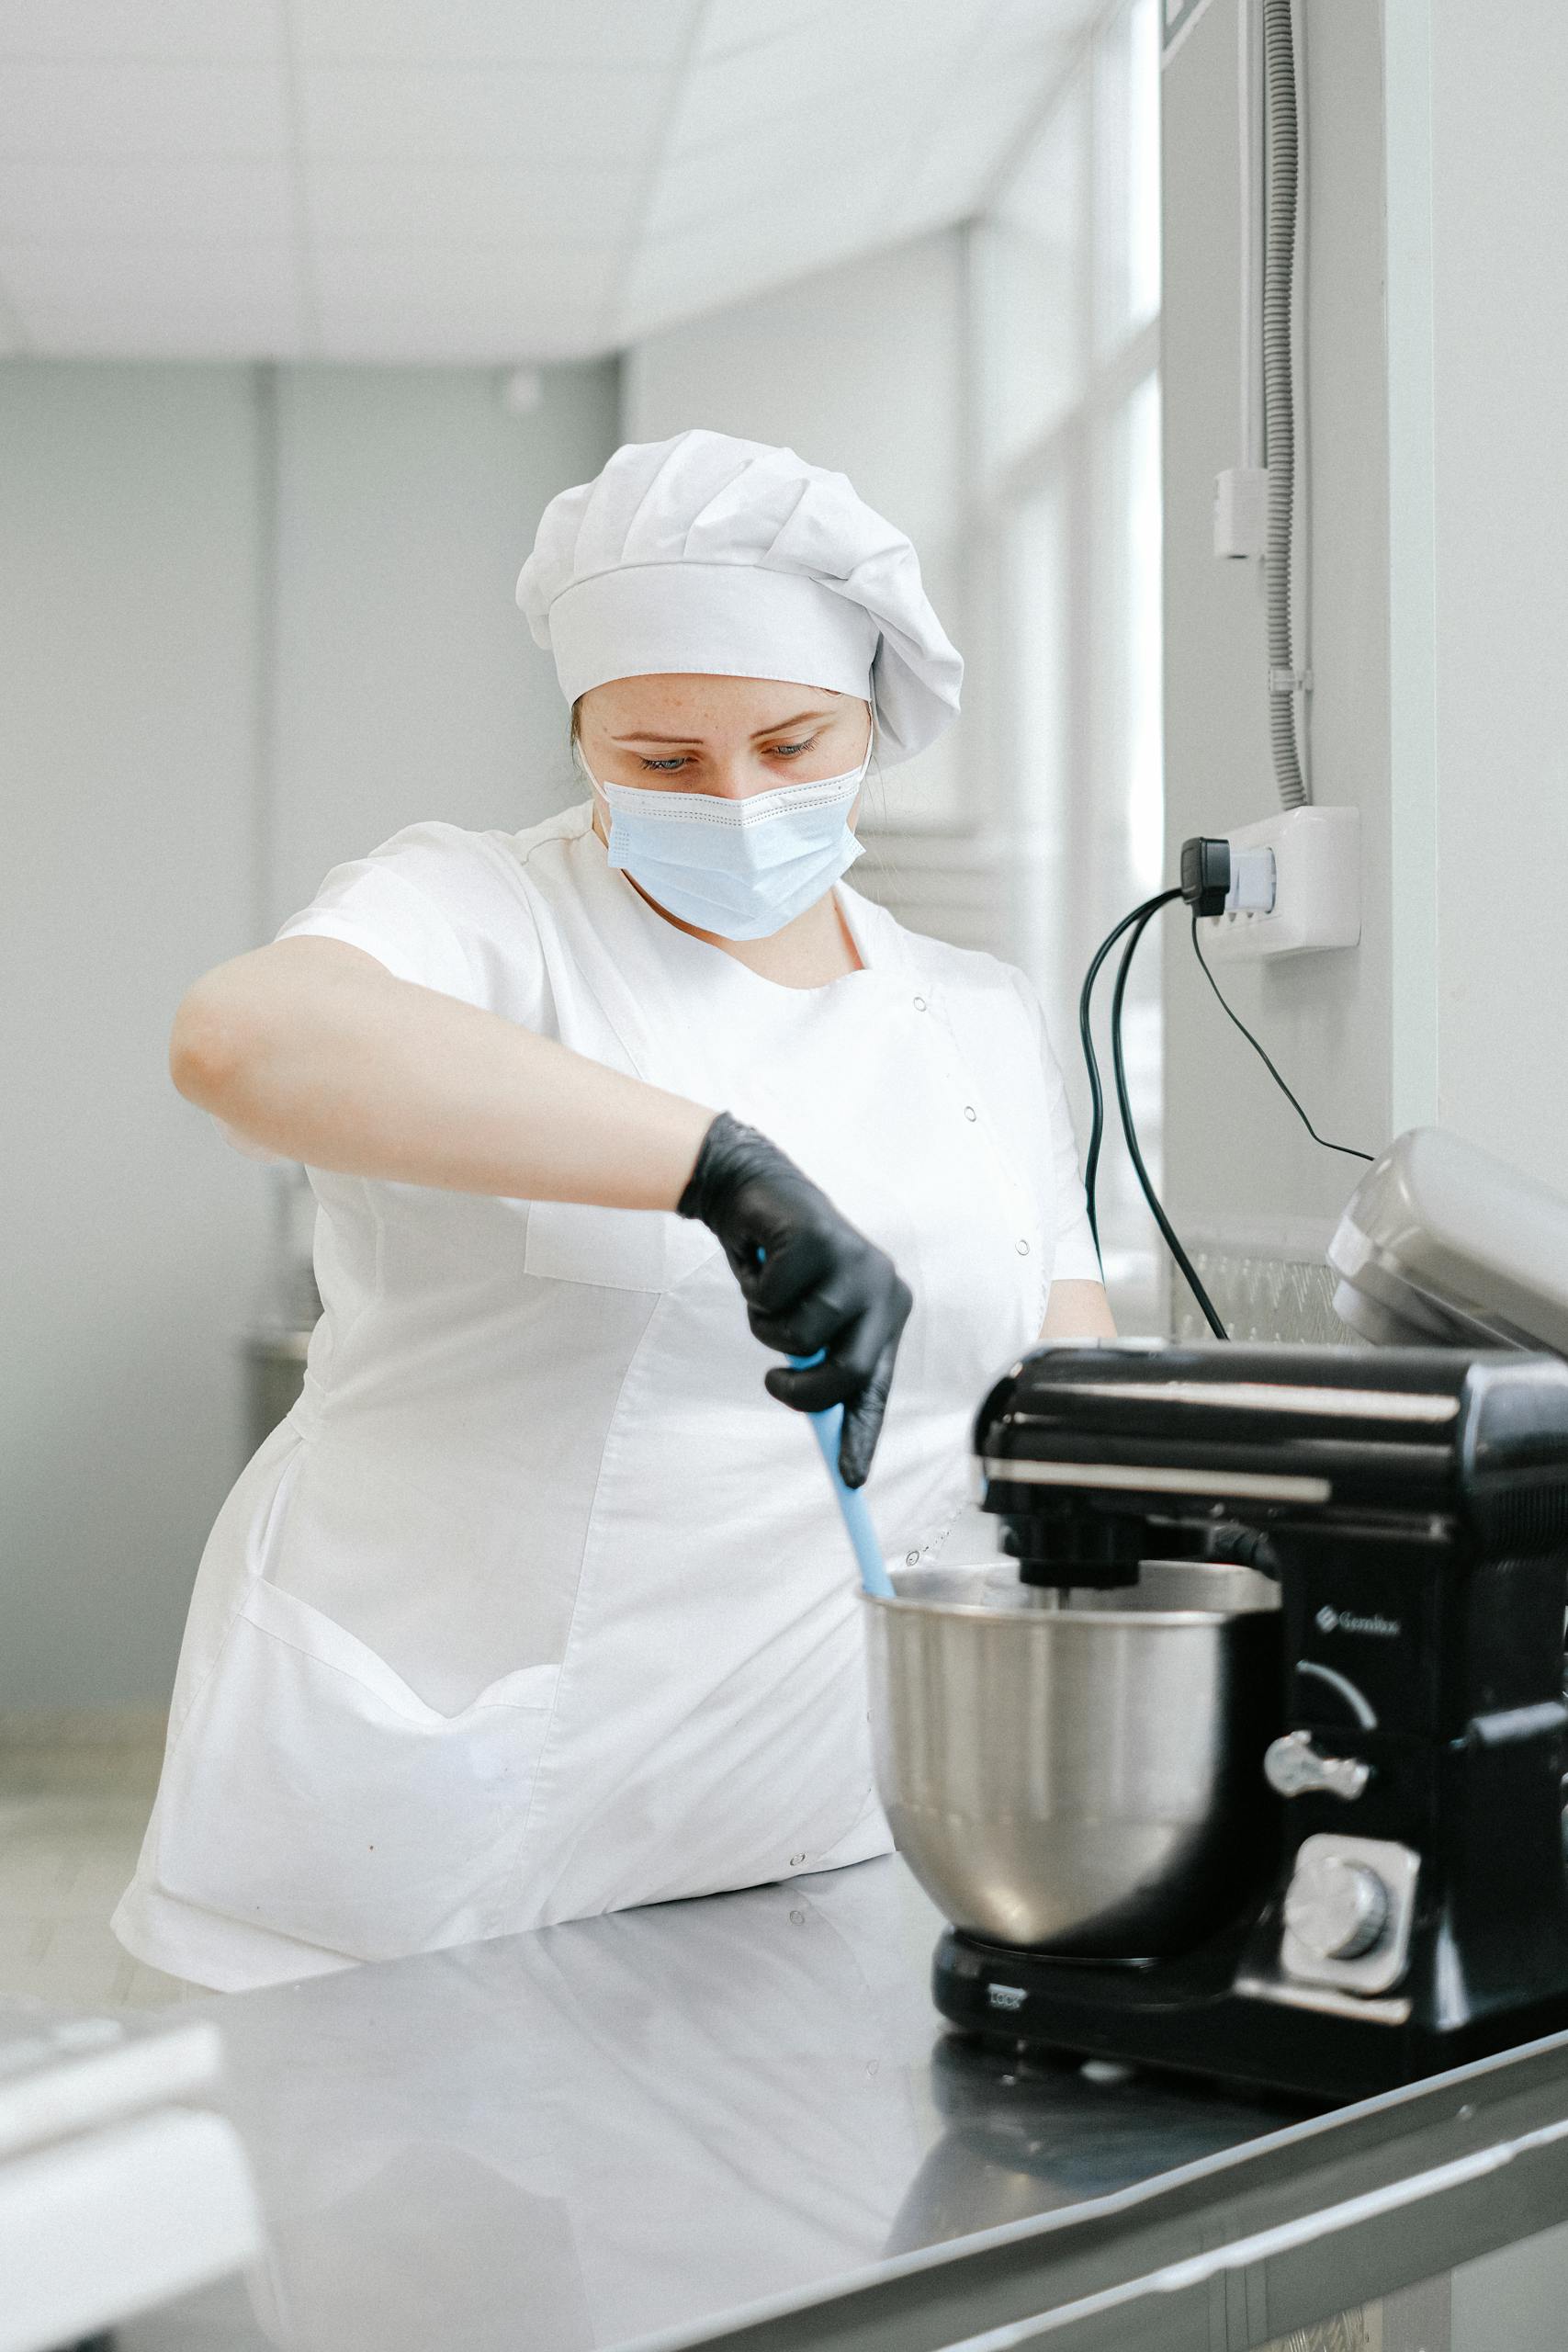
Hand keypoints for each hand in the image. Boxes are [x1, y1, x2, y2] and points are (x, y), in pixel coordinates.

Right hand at [677, 1112, 911, 1486]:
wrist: (754, 1193)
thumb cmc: (780, 1268)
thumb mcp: (803, 1319)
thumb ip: (817, 1362)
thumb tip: (823, 1425)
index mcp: (885, 1313)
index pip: (876, 1387)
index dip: (862, 1435)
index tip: (850, 1479)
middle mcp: (883, 1289)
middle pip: (849, 1372)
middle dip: (802, 1391)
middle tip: (773, 1382)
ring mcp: (856, 1262)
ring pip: (802, 1338)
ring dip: (766, 1325)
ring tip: (767, 1295)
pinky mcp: (822, 1239)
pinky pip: (773, 1299)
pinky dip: (753, 1289)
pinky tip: (761, 1260)